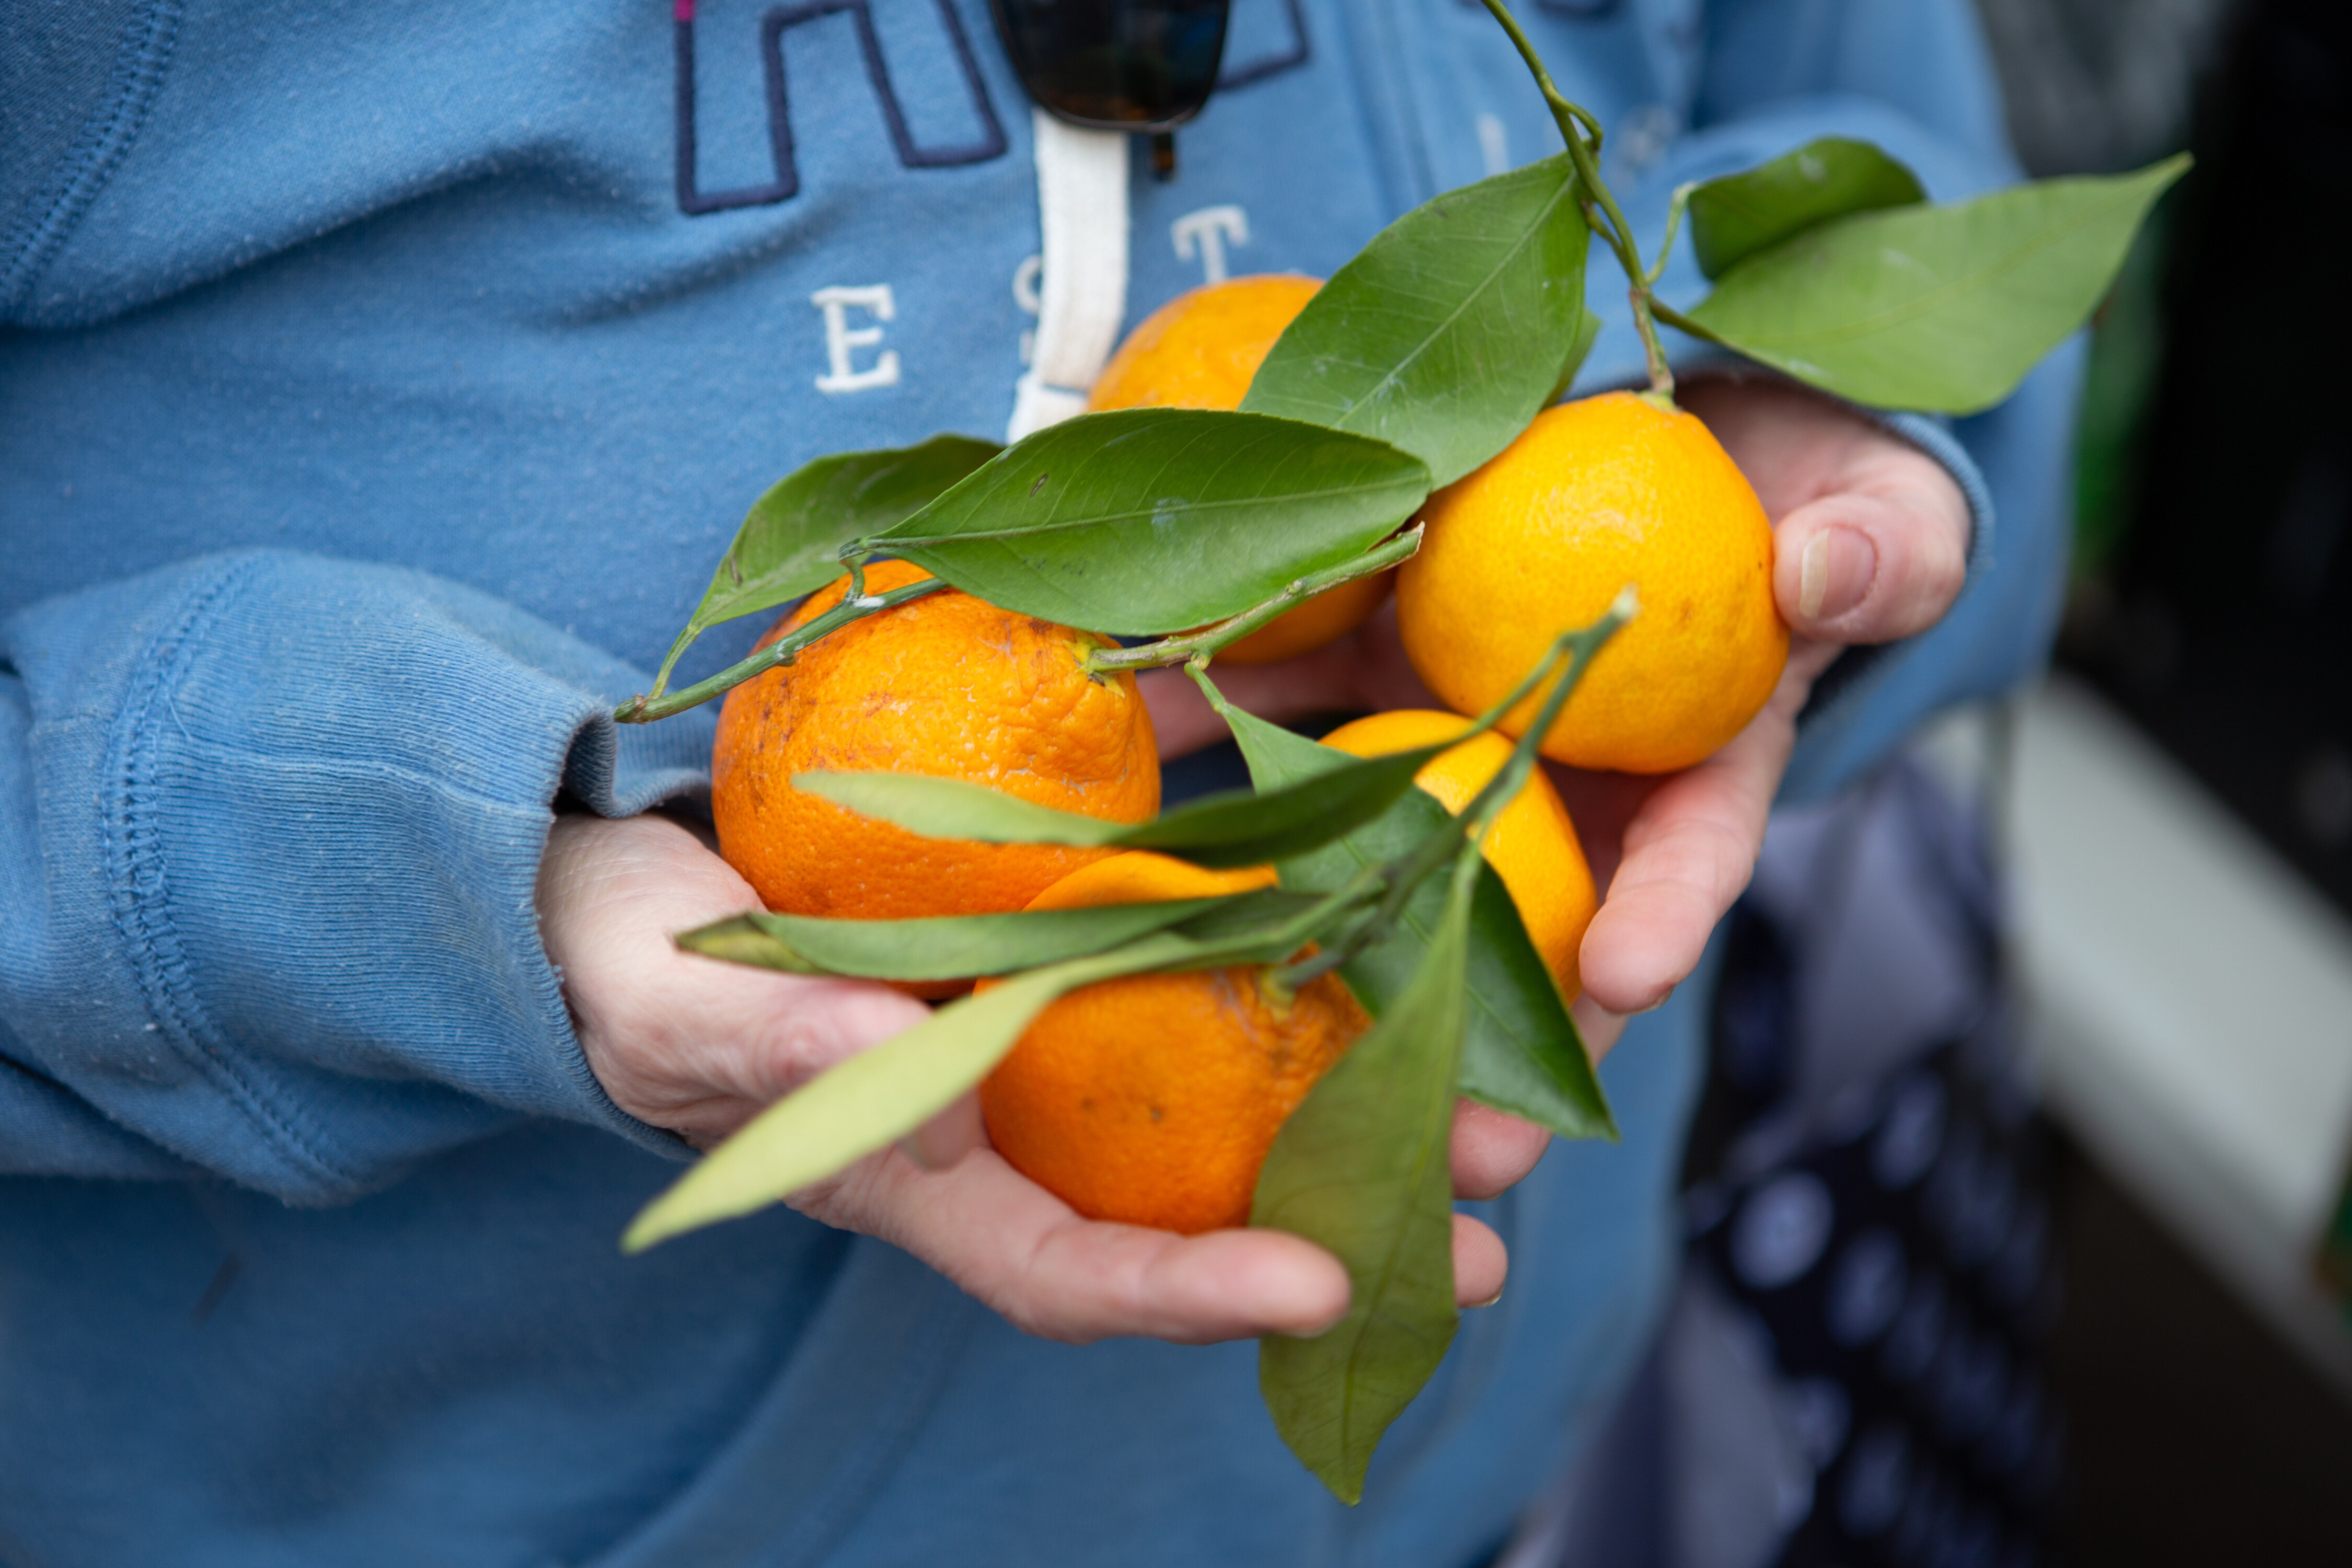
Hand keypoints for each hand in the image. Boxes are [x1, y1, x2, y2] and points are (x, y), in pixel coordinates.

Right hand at [539, 811, 1524, 1343]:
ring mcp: (1049, 1023)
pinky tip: (1391, 896)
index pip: (1070, 1270)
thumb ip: (766, 1049)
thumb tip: (879, 1069)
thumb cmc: (635, 968)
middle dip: (1340, 1216)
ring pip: (1226, 1076)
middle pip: (1194, 1193)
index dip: (1192, 1294)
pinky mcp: (1068, 922)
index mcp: (926, 1177)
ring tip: (1498, 1090)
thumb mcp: (677, 1011)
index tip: (1322, 1285)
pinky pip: (1194, 939)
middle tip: (1487, 1228)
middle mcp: (1014, 1118)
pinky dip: (1291, 932)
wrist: (631, 875)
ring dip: (1359, 1087)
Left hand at [1137, 372, 1969, 1168]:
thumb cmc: (1798, 485)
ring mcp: (1464, 757)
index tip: (1631, 974)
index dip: (1666, 910)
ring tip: (1294, 1088)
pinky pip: (1294, 759)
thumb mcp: (1870, 503)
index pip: (1690, 849)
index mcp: (1698, 764)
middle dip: (1502, 1048)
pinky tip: (1140, 863)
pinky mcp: (1374, 706)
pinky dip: (1228, 807)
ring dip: (1347, 979)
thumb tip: (1822, 576)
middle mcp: (1572, 791)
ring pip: (1399, 879)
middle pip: (1535, 932)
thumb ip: (1880, 549)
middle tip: (1459, 1151)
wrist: (1685, 437)